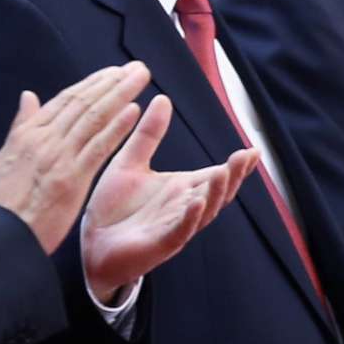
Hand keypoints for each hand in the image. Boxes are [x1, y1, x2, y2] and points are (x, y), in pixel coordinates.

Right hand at [0, 64, 153, 252]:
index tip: (113, 72)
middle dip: (112, 83)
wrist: (3, 231)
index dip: (92, 83)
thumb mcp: (8, 154)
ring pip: (94, 119)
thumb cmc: (5, 199)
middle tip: (137, 69)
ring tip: (139, 80)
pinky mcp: (73, 178)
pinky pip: (98, 147)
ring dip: (120, 96)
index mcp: (30, 133)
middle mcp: (46, 139)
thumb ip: (22, 123)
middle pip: (84, 103)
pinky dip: (116, 128)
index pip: (66, 100)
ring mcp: (60, 157)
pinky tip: (134, 113)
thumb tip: (27, 96)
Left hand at [79, 95, 257, 299]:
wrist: (90, 243)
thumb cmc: (114, 207)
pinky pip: (179, 232)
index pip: (216, 175)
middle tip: (245, 157)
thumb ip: (148, 134)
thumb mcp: (131, 163)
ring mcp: (174, 228)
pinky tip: (196, 203)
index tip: (254, 150)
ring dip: (215, 193)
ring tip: (223, 172)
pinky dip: (190, 218)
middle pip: (217, 193)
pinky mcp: (159, 245)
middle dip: (233, 176)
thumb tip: (163, 98)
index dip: (237, 166)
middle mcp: (184, 208)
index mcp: (181, 189)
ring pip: (203, 212)